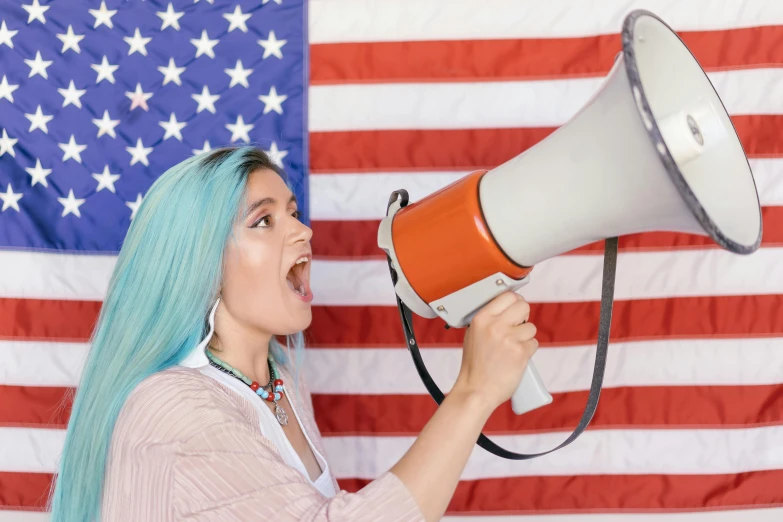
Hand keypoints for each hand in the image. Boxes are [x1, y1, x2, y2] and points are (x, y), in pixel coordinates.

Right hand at [452, 291, 538, 410]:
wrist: (476, 390)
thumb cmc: (475, 365)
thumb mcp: (473, 335)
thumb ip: (489, 320)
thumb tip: (508, 308)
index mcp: (481, 319)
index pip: (507, 296)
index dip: (515, 302)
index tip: (516, 309)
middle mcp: (495, 325)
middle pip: (523, 306)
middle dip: (523, 317)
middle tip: (517, 328)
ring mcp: (508, 339)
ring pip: (531, 327)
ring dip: (526, 337)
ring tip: (512, 349)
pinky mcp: (520, 352)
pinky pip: (534, 344)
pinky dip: (528, 351)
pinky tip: (515, 359)